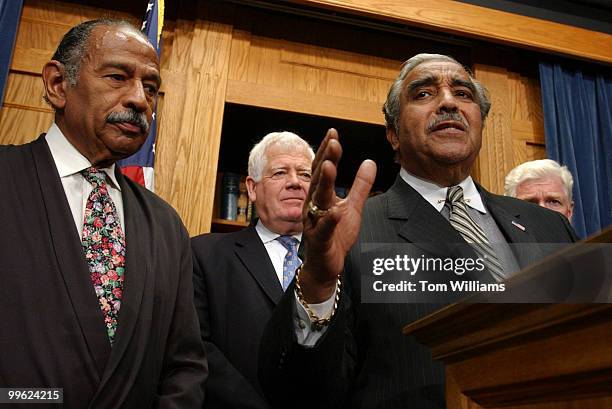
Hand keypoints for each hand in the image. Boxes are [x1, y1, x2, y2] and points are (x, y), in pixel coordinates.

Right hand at [300, 129, 376, 302]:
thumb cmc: (336, 235)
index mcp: (321, 196)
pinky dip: (329, 220)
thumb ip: (361, 185)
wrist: (325, 264)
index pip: (322, 169)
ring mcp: (314, 222)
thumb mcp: (353, 207)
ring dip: (324, 183)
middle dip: (326, 159)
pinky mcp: (319, 240)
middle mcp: (313, 205)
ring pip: (318, 200)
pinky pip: (323, 228)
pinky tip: (335, 211)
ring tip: (329, 165)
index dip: (327, 151)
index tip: (333, 133)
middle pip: (319, 179)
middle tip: (333, 141)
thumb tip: (370, 161)